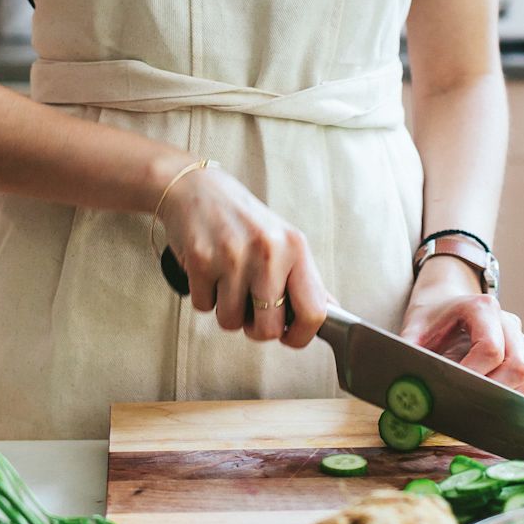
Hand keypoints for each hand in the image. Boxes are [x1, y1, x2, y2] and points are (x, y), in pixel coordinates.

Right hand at [158, 163, 326, 349]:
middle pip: (268, 329)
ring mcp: (234, 256)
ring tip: (226, 280)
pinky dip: (204, 296)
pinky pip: (204, 306)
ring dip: (226, 309)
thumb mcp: (281, 239)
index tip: (287, 335)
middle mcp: (269, 250)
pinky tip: (208, 269)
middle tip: (248, 306)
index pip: (314, 312)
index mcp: (295, 247)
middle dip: (255, 327)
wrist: (194, 188)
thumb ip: (303, 277)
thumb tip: (328, 310)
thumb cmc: (241, 218)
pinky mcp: (202, 260)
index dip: (300, 335)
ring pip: (231, 322)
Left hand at [399, 256, 523, 400]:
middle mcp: (508, 324)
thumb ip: (408, 352)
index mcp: (482, 309)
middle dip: (493, 392)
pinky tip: (496, 409)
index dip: (474, 375)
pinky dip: (519, 403)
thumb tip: (401, 387)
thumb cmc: (432, 316)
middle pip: (517, 365)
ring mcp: (521, 341)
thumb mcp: (414, 327)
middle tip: (468, 405)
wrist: (447, 301)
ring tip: (480, 408)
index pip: (490, 348)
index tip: (454, 391)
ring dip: (509, 400)